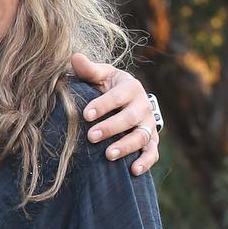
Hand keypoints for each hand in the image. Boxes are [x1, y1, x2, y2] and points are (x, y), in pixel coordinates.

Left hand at [70, 54, 159, 176]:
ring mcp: (148, 125)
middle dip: (110, 128)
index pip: (118, 96)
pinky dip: (145, 162)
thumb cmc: (107, 86)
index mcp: (130, 87)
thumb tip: (74, 57)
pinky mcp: (151, 141)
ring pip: (141, 137)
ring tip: (109, 155)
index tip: (86, 114)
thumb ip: (88, 69)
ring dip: (126, 146)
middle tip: (91, 136)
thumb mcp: (100, 75)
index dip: (103, 105)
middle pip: (129, 118)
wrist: (126, 100)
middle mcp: (142, 106)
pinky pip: (152, 152)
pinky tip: (133, 171)